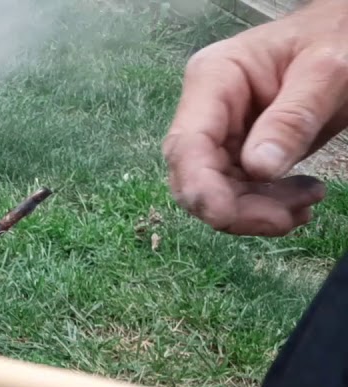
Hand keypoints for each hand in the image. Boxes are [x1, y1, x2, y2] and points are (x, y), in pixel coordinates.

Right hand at [162, 1, 347, 236]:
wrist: (347, 35)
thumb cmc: (337, 39)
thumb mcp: (326, 72)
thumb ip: (292, 118)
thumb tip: (259, 168)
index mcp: (214, 80)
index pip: (189, 143)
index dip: (199, 185)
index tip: (225, 215)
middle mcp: (207, 110)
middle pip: (196, 176)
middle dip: (237, 207)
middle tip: (288, 217)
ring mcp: (221, 133)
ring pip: (217, 192)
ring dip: (258, 210)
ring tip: (309, 200)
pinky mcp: (239, 151)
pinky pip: (240, 191)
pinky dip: (268, 206)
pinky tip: (300, 200)